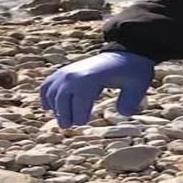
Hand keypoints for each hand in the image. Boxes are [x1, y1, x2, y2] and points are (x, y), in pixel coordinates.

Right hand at [39, 51, 154, 127]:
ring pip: (52, 95)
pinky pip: (47, 86)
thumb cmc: (130, 73)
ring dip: (55, 109)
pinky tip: (48, 108)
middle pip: (61, 100)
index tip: (84, 123)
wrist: (123, 55)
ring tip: (63, 120)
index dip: (79, 116)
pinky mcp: (62, 72)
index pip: (78, 103)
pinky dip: (45, 97)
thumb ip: (130, 101)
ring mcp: (66, 72)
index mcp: (89, 78)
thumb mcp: (137, 86)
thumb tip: (124, 114)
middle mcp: (73, 75)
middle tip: (69, 127)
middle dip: (64, 116)